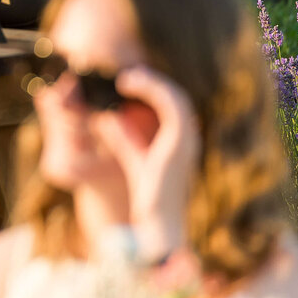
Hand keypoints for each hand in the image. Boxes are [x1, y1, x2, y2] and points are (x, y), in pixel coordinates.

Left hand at [90, 65, 199, 258]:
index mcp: (181, 141)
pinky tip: (131, 86)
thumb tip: (108, 116)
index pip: (172, 105)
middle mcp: (189, 138)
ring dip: (151, 82)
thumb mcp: (132, 157)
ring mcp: (188, 139)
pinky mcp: (181, 142)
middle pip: (176, 97)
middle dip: (152, 81)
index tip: (129, 81)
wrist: (158, 222)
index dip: (153, 89)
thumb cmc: (148, 195)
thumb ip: (124, 137)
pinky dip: (153, 90)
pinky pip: (173, 105)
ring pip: (175, 97)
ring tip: (126, 78)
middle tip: (127, 75)